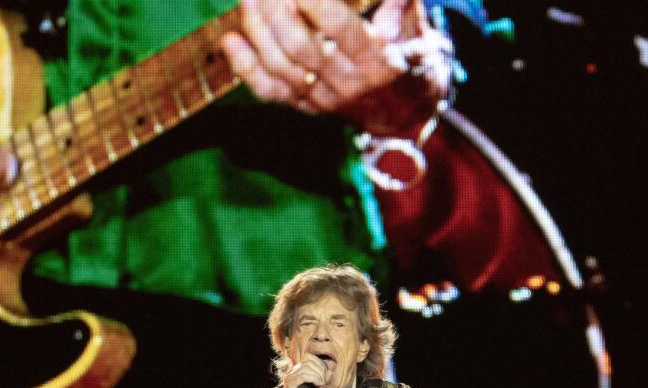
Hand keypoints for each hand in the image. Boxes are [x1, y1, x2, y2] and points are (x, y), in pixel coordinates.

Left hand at [222, 0, 450, 134]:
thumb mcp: (416, 25)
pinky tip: (230, 40)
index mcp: (377, 58)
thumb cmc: (413, 59)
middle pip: (298, 45)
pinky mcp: (306, 107)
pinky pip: (270, 91)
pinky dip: (245, 67)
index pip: (336, 25)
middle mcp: (346, 83)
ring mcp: (322, 99)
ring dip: (257, 31)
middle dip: (275, 10)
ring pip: (279, 67)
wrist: (406, 117)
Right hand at [281, 354, 330, 387]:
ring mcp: (290, 377)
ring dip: (318, 375)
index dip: (320, 363)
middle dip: (320, 370)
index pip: (309, 358)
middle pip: (309, 362)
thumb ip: (323, 376)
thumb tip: (330, 369)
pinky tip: (318, 384)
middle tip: (324, 380)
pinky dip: (314, 379)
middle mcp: (293, 371)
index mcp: (298, 370)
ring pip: (307, 368)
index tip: (325, 373)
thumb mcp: (317, 385)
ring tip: (321, 383)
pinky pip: (304, 376)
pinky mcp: (290, 383)